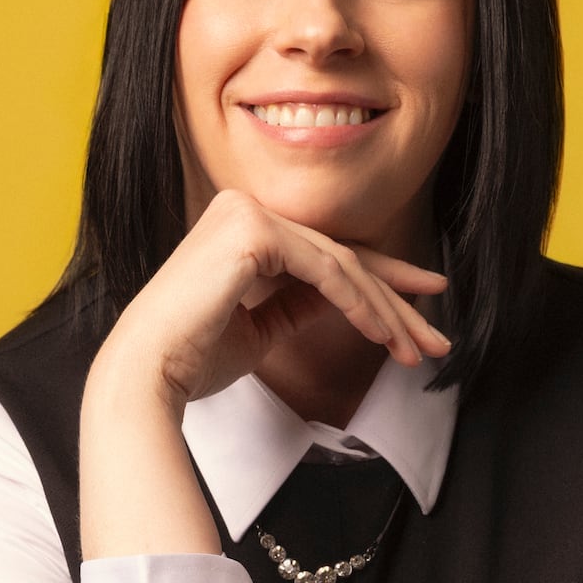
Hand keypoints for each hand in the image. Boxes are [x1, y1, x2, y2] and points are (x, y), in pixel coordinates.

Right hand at [104, 187, 451, 406]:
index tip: (423, 305)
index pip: (324, 254)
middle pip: (340, 256)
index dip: (380, 281)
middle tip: (435, 337)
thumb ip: (298, 306)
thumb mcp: (260, 331)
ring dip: (385, 311)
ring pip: (340, 263)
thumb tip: (344, 300)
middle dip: (395, 301)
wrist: (147, 373)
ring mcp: (246, 212)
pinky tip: (383, 334)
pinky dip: (358, 304)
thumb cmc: (191, 359)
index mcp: (242, 228)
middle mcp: (244, 209)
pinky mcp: (252, 229)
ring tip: (416, 350)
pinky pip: (324, 268)